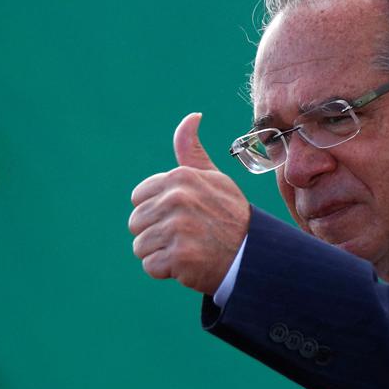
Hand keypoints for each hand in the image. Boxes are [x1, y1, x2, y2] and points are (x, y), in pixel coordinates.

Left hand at [129, 113, 249, 294]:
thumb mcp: (214, 179)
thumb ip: (192, 152)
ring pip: (140, 246)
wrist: (253, 256)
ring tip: (187, 249)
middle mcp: (177, 199)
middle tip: (186, 236)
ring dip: (159, 253)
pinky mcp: (178, 257)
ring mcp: (178, 228)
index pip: (138, 198)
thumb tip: (191, 116)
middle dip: (155, 233)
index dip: (156, 211)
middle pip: (135, 222)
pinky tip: (187, 264)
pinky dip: (165, 271)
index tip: (181, 216)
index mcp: (181, 178)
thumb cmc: (229, 217)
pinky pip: (150, 266)